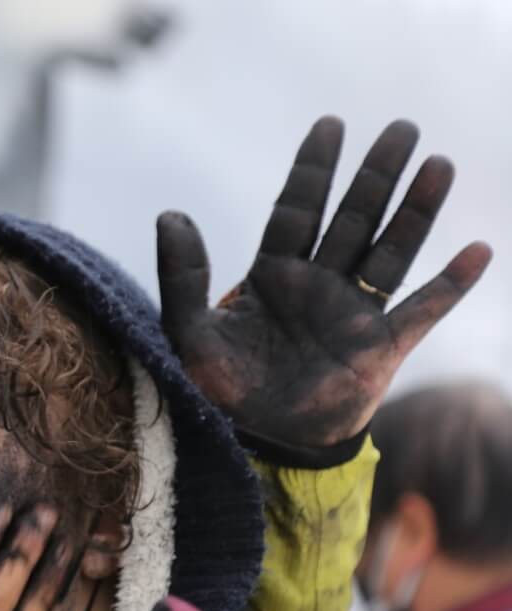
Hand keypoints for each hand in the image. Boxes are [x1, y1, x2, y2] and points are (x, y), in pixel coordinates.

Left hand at [158, 116, 492, 447]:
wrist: (255, 447)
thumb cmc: (219, 391)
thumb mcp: (188, 334)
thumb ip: (181, 276)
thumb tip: (170, 214)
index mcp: (271, 276)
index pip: (296, 211)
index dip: (313, 170)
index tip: (330, 126)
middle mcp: (317, 286)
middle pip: (352, 219)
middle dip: (375, 176)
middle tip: (401, 127)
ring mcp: (352, 314)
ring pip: (389, 252)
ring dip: (415, 211)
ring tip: (438, 165)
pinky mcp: (380, 348)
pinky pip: (422, 310)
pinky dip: (450, 284)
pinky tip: (477, 251)